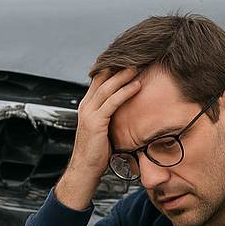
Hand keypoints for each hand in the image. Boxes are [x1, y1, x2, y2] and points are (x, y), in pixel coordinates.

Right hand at [54, 67, 140, 210]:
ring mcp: (88, 112)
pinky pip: (112, 102)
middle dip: (119, 65)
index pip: (100, 78)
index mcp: (87, 105)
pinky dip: (125, 92)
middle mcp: (86, 105)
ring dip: (124, 75)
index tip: (131, 58)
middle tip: (138, 55)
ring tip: (140, 65)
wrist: (85, 170)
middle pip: (102, 77)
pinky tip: (137, 86)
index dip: (114, 67)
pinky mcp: (95, 121)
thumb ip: (111, 116)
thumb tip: (127, 108)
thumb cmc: (97, 152)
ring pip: (107, 87)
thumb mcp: (104, 129)